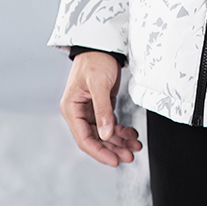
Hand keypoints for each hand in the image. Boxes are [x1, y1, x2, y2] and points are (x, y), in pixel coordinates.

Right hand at [59, 51, 141, 166]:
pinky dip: (121, 131)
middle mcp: (79, 112)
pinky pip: (110, 124)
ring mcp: (90, 110)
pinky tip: (132, 135)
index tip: (114, 160)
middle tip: (130, 156)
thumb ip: (102, 109)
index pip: (84, 138)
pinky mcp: (101, 106)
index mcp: (71, 109)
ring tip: (135, 147)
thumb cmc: (95, 60)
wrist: (102, 44)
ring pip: (105, 134)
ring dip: (119, 142)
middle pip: (96, 139)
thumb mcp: (98, 84)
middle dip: (113, 149)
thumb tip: (106, 134)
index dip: (99, 152)